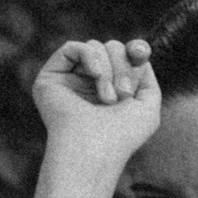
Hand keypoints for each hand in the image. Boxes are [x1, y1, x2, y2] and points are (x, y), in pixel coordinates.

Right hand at [32, 38, 160, 166]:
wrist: (94, 150)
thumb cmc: (121, 136)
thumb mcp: (147, 106)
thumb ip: (147, 78)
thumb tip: (137, 53)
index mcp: (109, 90)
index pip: (123, 56)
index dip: (134, 50)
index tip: (141, 53)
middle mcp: (88, 85)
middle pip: (112, 48)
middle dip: (123, 66)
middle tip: (123, 94)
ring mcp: (68, 81)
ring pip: (95, 47)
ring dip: (108, 70)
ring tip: (108, 99)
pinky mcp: (50, 78)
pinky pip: (72, 47)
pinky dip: (89, 56)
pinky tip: (94, 75)